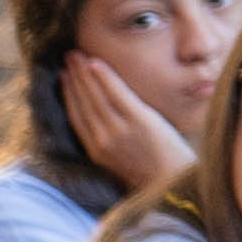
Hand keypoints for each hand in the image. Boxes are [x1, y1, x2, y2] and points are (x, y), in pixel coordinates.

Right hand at [61, 51, 199, 198]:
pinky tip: (96, 63)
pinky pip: (117, 93)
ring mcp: (120, 131)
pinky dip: (105, 77)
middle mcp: (102, 141)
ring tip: (77, 55)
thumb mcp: (123, 162)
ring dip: (84, 73)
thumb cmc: (156, 175)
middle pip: (82, 103)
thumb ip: (110, 143)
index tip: (64, 77)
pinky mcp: (139, 122)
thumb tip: (104, 120)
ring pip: (95, 96)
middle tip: (68, 57)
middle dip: (73, 78)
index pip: (75, 117)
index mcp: (96, 152)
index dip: (68, 95)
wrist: (178, 186)